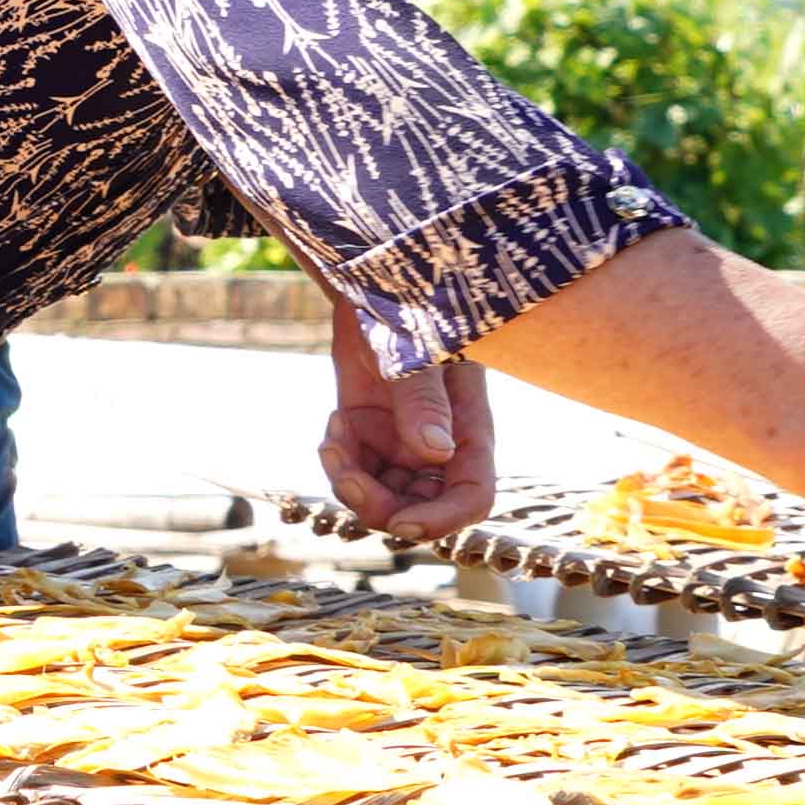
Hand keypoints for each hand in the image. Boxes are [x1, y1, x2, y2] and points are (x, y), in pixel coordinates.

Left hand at [320, 325, 493, 535]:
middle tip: (346, 474)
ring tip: (333, 440)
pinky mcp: (368, 432)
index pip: (471, 497)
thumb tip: (435, 455)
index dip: (441, 521)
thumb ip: (424, 400)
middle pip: (419, 508)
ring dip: (351, 483)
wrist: (374, 281)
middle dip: (380, 506)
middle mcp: (439, 444)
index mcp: (468, 428)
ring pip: (381, 496)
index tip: (400, 522)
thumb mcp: (418, 350)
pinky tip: (334, 424)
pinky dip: (338, 461)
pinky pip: (354, 471)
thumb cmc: (410, 307)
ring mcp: (403, 441)